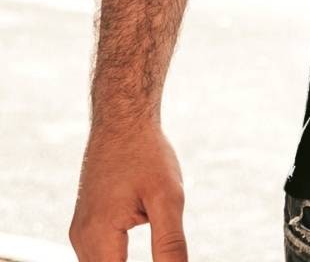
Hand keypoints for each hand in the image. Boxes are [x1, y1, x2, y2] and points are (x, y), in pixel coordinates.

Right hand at [69, 121, 187, 260]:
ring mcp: (80, 232)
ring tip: (156, 239)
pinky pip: (100, 254)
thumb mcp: (168, 197)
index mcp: (97, 237)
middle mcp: (81, 240)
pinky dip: (119, 257)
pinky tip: (140, 240)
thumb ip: (171, 243)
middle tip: (164, 252)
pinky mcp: (86, 224)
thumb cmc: (147, 154)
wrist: (123, 120)